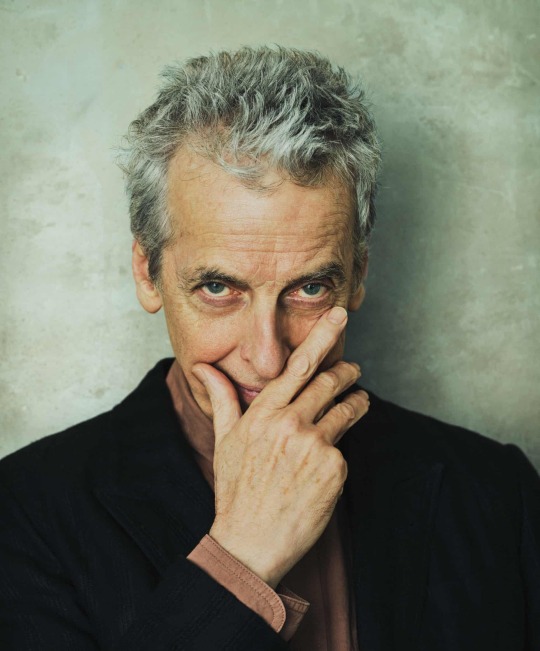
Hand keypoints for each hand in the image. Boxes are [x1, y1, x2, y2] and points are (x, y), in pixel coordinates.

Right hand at [192, 306, 368, 587]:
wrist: (250, 541)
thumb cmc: (236, 490)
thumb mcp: (225, 439)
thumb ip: (221, 397)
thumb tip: (203, 366)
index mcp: (263, 412)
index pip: (298, 365)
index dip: (322, 337)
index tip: (339, 316)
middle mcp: (290, 423)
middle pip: (329, 381)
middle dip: (346, 370)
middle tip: (354, 368)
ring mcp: (314, 445)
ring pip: (346, 409)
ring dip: (356, 400)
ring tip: (358, 400)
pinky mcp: (334, 468)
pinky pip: (344, 446)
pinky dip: (343, 444)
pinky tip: (332, 455)